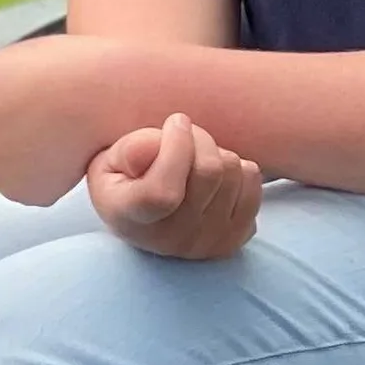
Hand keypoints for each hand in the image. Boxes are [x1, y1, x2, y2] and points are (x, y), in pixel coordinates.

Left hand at [0, 34, 142, 203]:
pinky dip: (46, 174)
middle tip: (39, 114)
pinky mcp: (19, 192)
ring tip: (60, 129)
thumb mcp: (14, 62)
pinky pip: (28, 185)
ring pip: (3, 165)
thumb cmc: (69, 65)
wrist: (108, 92)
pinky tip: (68, 152)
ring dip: (24, 154)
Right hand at [86, 115, 260, 258]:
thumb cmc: (124, 178)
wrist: (143, 217)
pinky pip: (254, 182)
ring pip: (233, 171)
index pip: (163, 192)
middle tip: (183, 131)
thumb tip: (154, 147)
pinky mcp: (234, 238)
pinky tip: (215, 174)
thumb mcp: (110, 160)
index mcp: (132, 219)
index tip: (175, 121)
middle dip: (198, 136)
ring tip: (195, 156)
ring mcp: (206, 243)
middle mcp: (171, 239)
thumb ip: (129, 151)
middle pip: (208, 172)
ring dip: (216, 151)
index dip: (176, 148)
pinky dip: (237, 166)